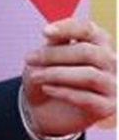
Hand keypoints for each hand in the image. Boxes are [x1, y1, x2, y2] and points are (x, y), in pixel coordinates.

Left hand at [22, 17, 115, 136]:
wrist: (46, 111)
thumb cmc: (49, 77)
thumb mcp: (48, 58)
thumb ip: (55, 45)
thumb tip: (54, 34)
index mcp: (99, 44)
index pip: (88, 30)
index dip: (68, 28)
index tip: (44, 32)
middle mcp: (111, 62)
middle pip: (87, 52)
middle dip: (54, 55)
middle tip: (29, 59)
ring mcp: (113, 85)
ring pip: (89, 75)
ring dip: (57, 74)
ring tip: (35, 76)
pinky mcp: (109, 107)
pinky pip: (87, 98)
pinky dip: (63, 92)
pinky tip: (46, 88)